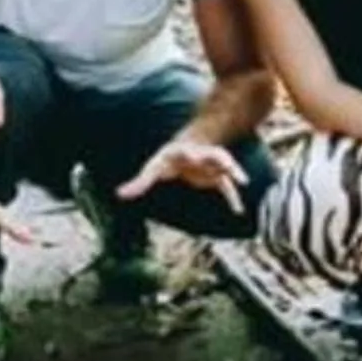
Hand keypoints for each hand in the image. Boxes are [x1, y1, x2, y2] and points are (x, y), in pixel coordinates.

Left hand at [116, 137, 251, 217]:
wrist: (188, 149)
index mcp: (183, 153)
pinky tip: (238, 211)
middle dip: (217, 158)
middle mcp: (200, 157)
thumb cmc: (168, 160)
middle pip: (212, 154)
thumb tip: (119, 194)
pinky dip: (233, 198)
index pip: (186, 151)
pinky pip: (227, 188)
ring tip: (242, 182)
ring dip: (233, 172)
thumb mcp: (153, 169)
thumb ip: (138, 183)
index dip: (188, 152)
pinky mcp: (217, 178)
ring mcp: (211, 166)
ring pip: (226, 166)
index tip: (190, 154)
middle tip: (223, 163)